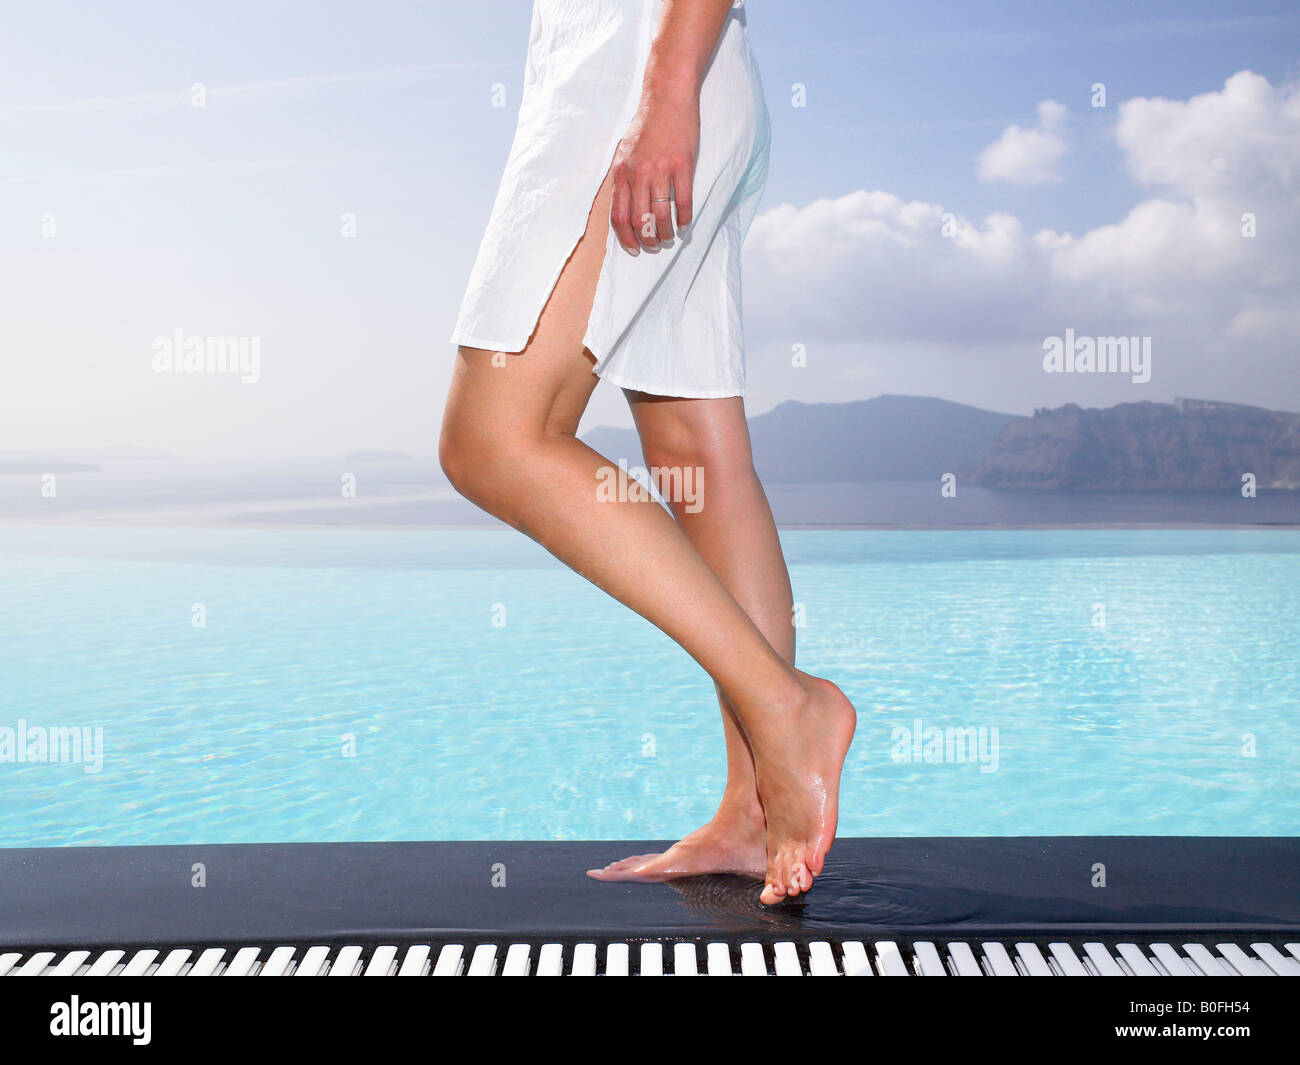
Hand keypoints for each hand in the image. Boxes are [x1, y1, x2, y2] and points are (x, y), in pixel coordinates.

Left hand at [610, 91, 698, 254]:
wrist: (666, 98)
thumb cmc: (647, 126)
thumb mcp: (625, 151)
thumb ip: (624, 178)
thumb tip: (625, 207)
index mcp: (621, 172)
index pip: (619, 216)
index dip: (626, 238)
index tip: (634, 249)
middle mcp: (638, 173)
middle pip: (639, 220)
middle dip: (648, 239)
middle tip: (656, 245)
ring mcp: (660, 169)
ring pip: (661, 215)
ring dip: (666, 232)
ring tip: (670, 237)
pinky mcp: (682, 165)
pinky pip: (683, 201)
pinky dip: (684, 218)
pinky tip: (685, 224)